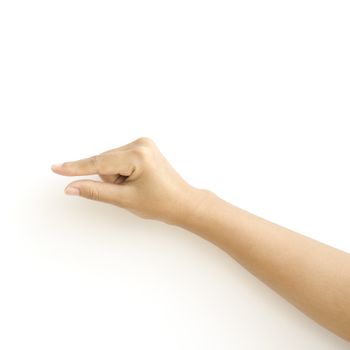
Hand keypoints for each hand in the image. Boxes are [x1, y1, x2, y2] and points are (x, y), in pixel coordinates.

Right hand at [51, 137, 202, 223]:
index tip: (56, 168)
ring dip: (116, 177)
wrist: (183, 202)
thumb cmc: (160, 203)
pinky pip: (119, 160)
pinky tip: (136, 181)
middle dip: (110, 179)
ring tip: (136, 187)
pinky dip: (121, 172)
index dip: (76, 168)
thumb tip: (71, 187)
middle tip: (130, 191)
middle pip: (105, 162)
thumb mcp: (125, 199)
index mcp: (138, 154)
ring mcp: (143, 144)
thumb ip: (95, 191)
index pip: (99, 163)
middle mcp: (140, 143)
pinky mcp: (143, 147)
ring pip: (111, 161)